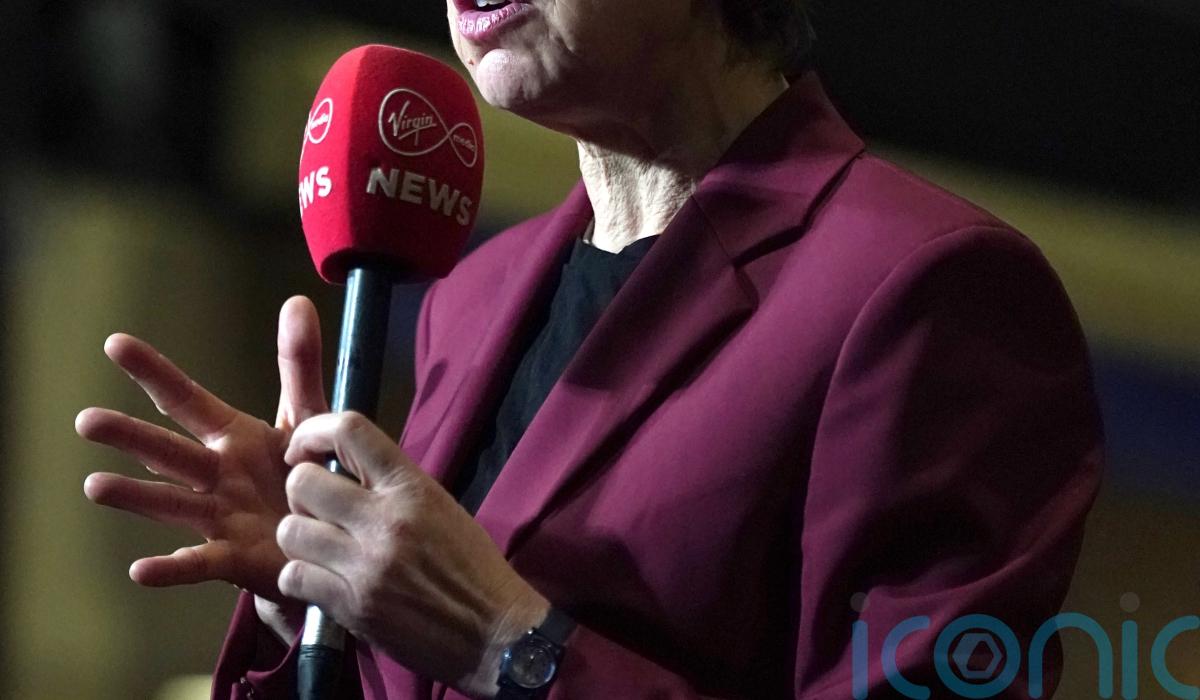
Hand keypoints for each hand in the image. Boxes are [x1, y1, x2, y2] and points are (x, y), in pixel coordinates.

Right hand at [78, 297, 327, 638]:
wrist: (329, 539)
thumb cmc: (309, 474)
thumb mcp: (309, 416)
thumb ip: (299, 363)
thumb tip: (297, 300)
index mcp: (231, 438)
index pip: (187, 399)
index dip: (155, 372)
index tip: (116, 343)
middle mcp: (216, 475)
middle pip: (167, 451)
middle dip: (130, 435)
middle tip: (87, 420)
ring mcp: (220, 517)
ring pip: (171, 503)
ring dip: (135, 496)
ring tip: (95, 485)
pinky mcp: (234, 557)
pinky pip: (200, 563)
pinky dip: (172, 568)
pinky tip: (141, 570)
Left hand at [278, 412, 550, 697]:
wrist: (494, 631)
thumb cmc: (473, 567)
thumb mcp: (440, 507)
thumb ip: (393, 488)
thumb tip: (343, 472)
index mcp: (412, 488)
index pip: (350, 430)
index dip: (313, 432)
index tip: (305, 450)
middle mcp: (385, 520)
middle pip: (302, 482)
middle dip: (301, 492)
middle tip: (317, 509)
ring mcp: (365, 565)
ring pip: (291, 531)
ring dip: (300, 537)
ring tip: (320, 547)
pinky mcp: (352, 606)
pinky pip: (294, 577)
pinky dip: (300, 578)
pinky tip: (321, 581)